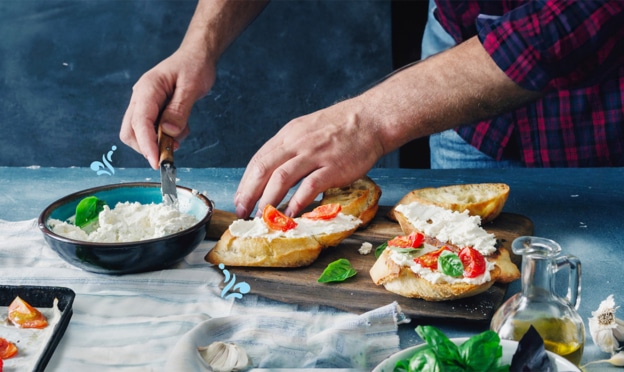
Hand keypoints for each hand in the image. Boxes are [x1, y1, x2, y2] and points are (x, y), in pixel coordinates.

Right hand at [120, 48, 215, 168]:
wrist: (197, 56)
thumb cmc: (195, 66)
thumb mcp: (192, 86)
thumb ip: (180, 110)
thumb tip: (168, 131)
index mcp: (148, 89)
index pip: (140, 122)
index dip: (147, 144)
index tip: (157, 162)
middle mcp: (141, 98)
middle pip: (131, 132)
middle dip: (148, 147)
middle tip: (171, 152)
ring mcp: (145, 104)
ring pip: (139, 133)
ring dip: (158, 142)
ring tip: (180, 134)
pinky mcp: (152, 110)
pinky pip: (152, 130)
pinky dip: (164, 136)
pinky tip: (181, 128)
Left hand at [234, 97, 385, 218]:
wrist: (371, 119)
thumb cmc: (341, 127)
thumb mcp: (307, 129)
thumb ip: (291, 148)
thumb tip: (274, 171)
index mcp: (289, 135)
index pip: (259, 159)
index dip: (246, 182)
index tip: (240, 199)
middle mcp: (297, 143)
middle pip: (264, 169)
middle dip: (249, 193)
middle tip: (243, 211)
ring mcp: (315, 154)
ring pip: (281, 178)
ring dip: (268, 200)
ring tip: (262, 216)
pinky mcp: (333, 167)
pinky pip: (309, 186)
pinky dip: (297, 201)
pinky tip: (291, 213)